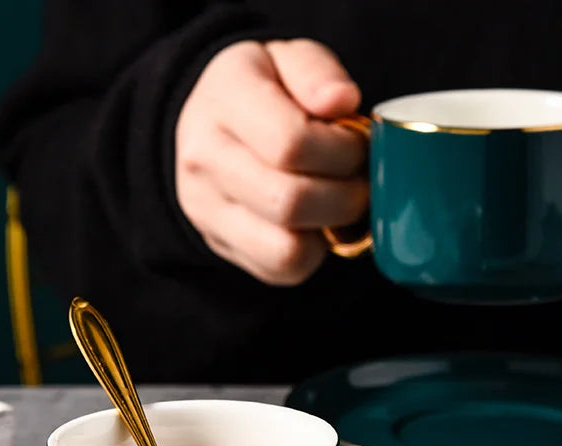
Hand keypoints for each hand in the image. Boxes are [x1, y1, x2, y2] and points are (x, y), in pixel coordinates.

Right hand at [175, 39, 366, 285]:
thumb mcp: (286, 58)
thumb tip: (342, 102)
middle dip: (345, 196)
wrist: (203, 126)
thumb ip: (317, 72)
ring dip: (330, 231)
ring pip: (286, 249)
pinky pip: (281, 270)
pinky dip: (312, 254)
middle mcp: (204, 160)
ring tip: (338, 203)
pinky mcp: (221, 245)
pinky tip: (314, 224)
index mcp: (224, 101)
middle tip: (358, 180)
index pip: (291, 144)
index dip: (341, 152)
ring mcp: (207, 211)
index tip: (355, 145)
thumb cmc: (259, 91)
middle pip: (290, 202)